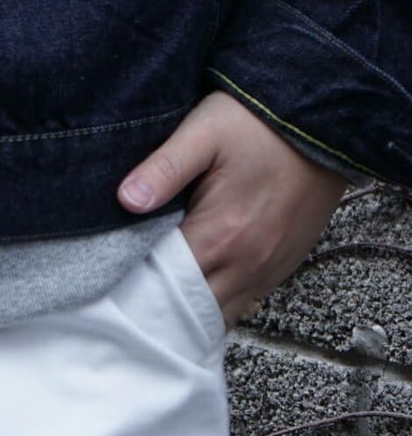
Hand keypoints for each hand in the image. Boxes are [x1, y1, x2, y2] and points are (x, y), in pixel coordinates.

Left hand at [117, 90, 347, 326]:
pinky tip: (200, 280)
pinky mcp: (285, 263)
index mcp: (221, 235)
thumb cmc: (258, 124)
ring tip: (160, 288)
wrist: (322, 122)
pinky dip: (220, 299)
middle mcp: (248, 264)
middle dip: (160, 303)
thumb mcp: (204, 132)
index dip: (137, 283)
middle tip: (129, 289)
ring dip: (191, 306)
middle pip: (193, 310)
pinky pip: (246, 300)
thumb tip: (125, 200)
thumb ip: (164, 169)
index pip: (167, 285)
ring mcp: (270, 269)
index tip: (113, 277)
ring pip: (222, 312)